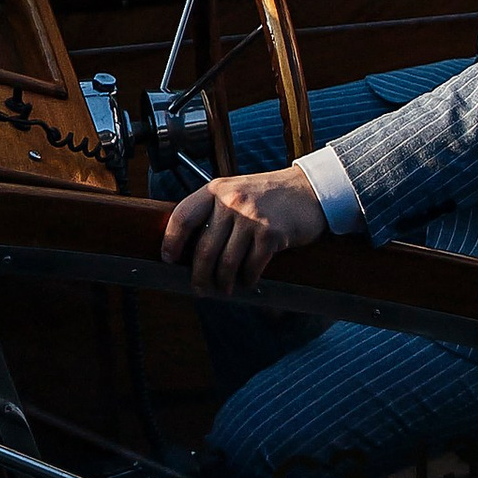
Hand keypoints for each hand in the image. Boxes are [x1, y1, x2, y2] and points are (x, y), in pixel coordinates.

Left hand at [163, 164, 328, 292]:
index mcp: (216, 189)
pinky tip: (249, 280)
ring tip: (225, 288)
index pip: (183, 216)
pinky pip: (251, 266)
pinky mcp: (270, 233)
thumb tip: (191, 247)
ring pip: (226, 262)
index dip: (171, 241)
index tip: (169, 259)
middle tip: (200, 288)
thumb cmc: (270, 195)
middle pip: (204, 249)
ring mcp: (251, 217)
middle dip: (199, 275)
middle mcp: (231, 201)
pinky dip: (248, 279)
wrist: (308, 189)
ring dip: (224, 282)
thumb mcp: (237, 191)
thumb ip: (215, 210)